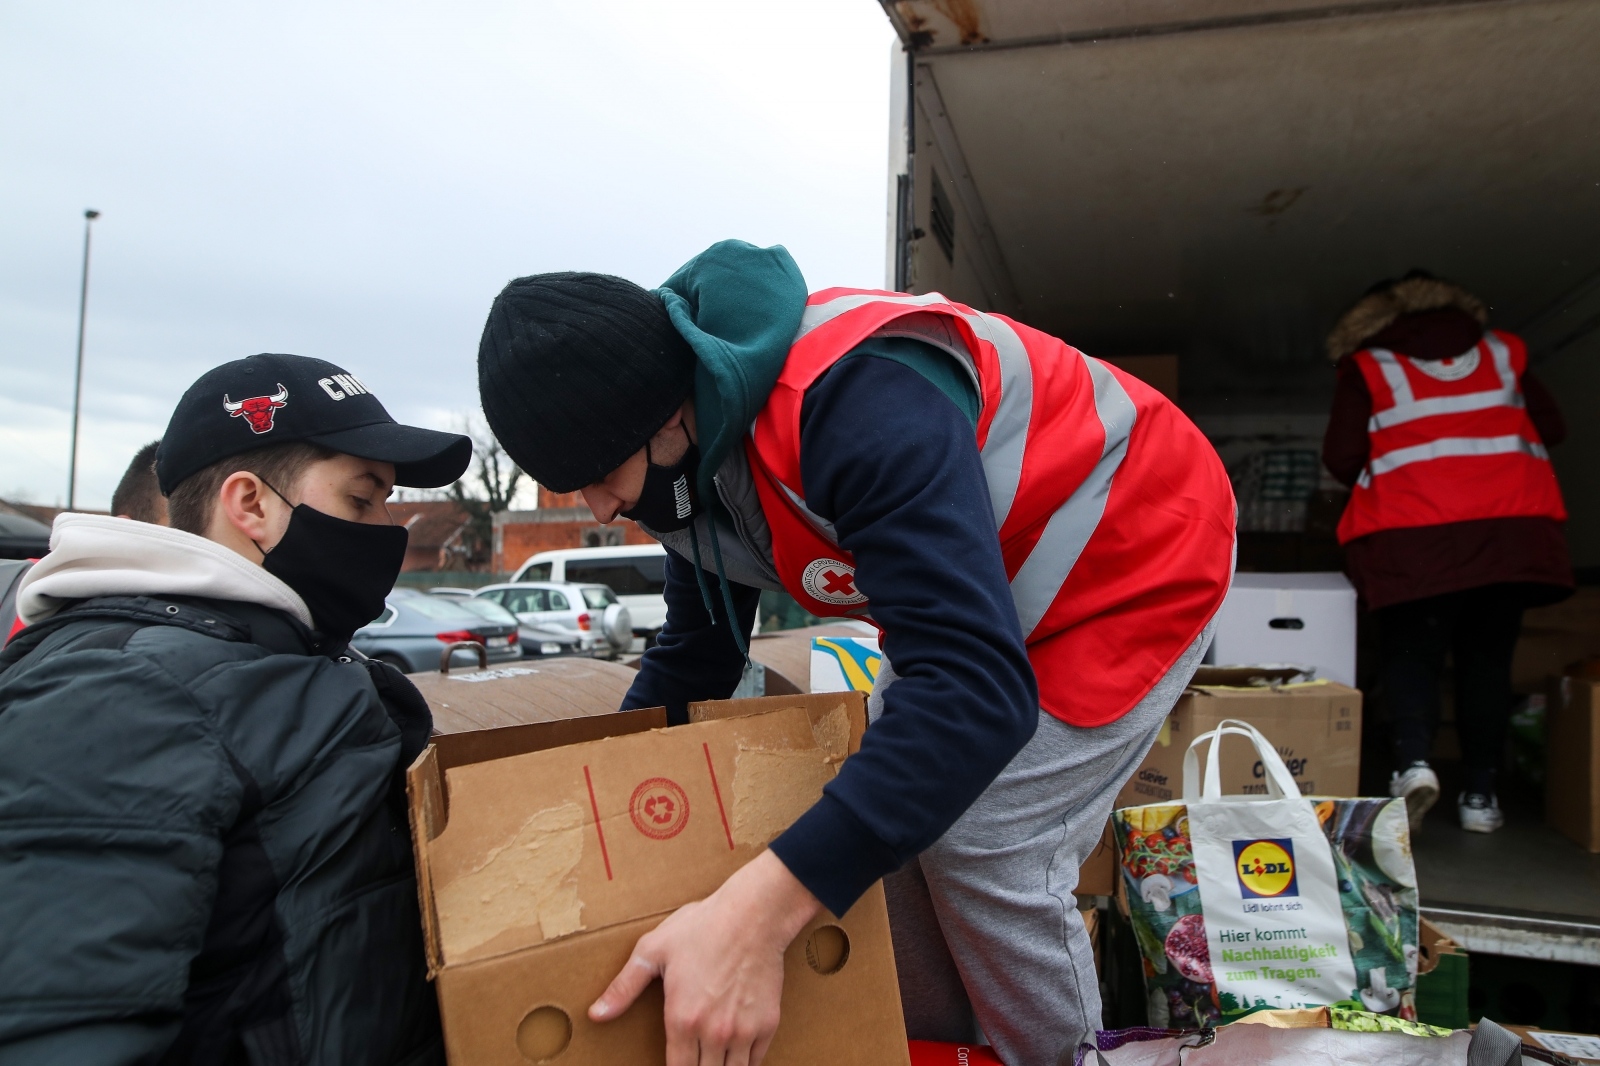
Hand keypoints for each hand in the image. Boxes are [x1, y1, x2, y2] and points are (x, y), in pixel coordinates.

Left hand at [589, 850, 821, 1065]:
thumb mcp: (653, 950)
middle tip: (691, 1058)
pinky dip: (744, 1063)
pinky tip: (734, 1055)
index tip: (674, 1063)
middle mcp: (714, 1033)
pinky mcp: (767, 1023)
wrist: (753, 914)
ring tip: (711, 1060)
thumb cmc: (702, 927)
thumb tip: (595, 1015)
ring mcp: (744, 1031)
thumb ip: (623, 987)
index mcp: (682, 1019)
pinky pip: (755, 1061)